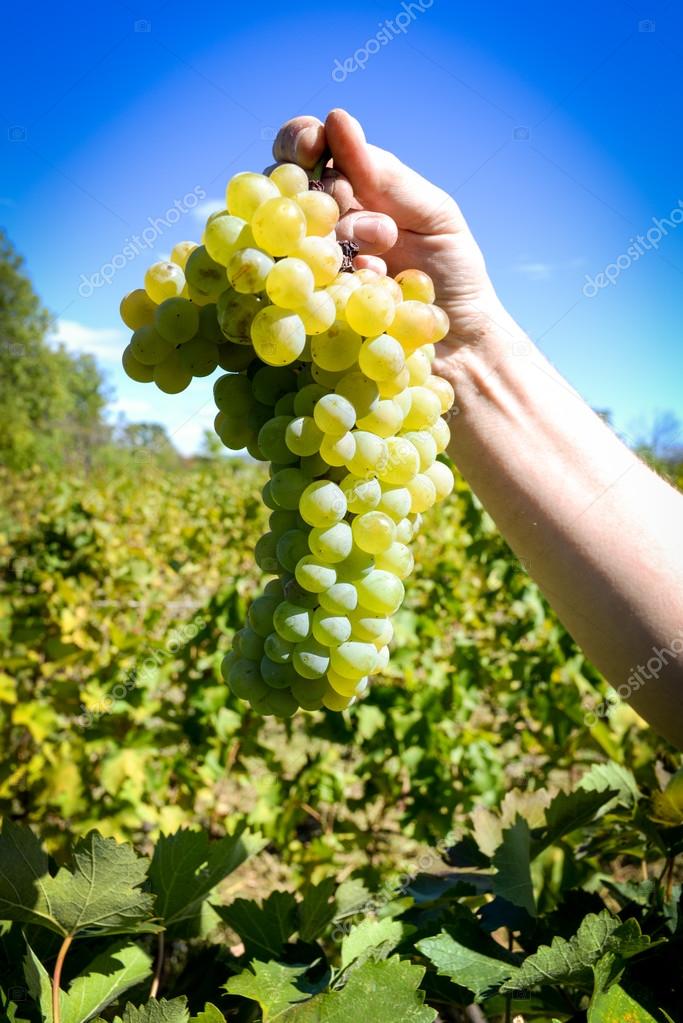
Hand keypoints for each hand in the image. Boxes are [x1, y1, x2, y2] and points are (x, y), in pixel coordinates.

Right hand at [272, 109, 506, 365]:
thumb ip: (387, 175)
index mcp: (350, 192)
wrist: (460, 346)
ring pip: (282, 235)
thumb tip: (336, 118)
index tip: (312, 145)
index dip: (300, 140)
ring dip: (330, 238)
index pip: (306, 149)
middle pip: (279, 188)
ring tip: (374, 260)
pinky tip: (365, 287)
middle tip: (344, 204)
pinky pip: (293, 285)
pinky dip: (332, 281)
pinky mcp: (305, 311)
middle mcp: (318, 226)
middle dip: (315, 191)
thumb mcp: (433, 215)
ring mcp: (306, 268)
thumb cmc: (451, 276)